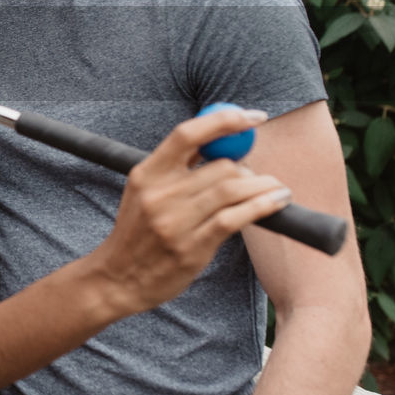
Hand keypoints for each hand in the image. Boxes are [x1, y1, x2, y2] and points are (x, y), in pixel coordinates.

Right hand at [92, 107, 292, 313]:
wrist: (118, 278)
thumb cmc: (139, 233)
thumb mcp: (144, 192)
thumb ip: (177, 167)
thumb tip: (222, 138)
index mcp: (146, 173)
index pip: (187, 134)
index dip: (224, 120)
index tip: (254, 116)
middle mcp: (159, 194)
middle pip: (219, 165)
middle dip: (248, 168)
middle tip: (259, 177)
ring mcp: (175, 222)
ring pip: (232, 189)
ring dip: (263, 185)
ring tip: (276, 189)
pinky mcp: (192, 247)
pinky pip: (235, 218)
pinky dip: (262, 206)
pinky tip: (277, 203)